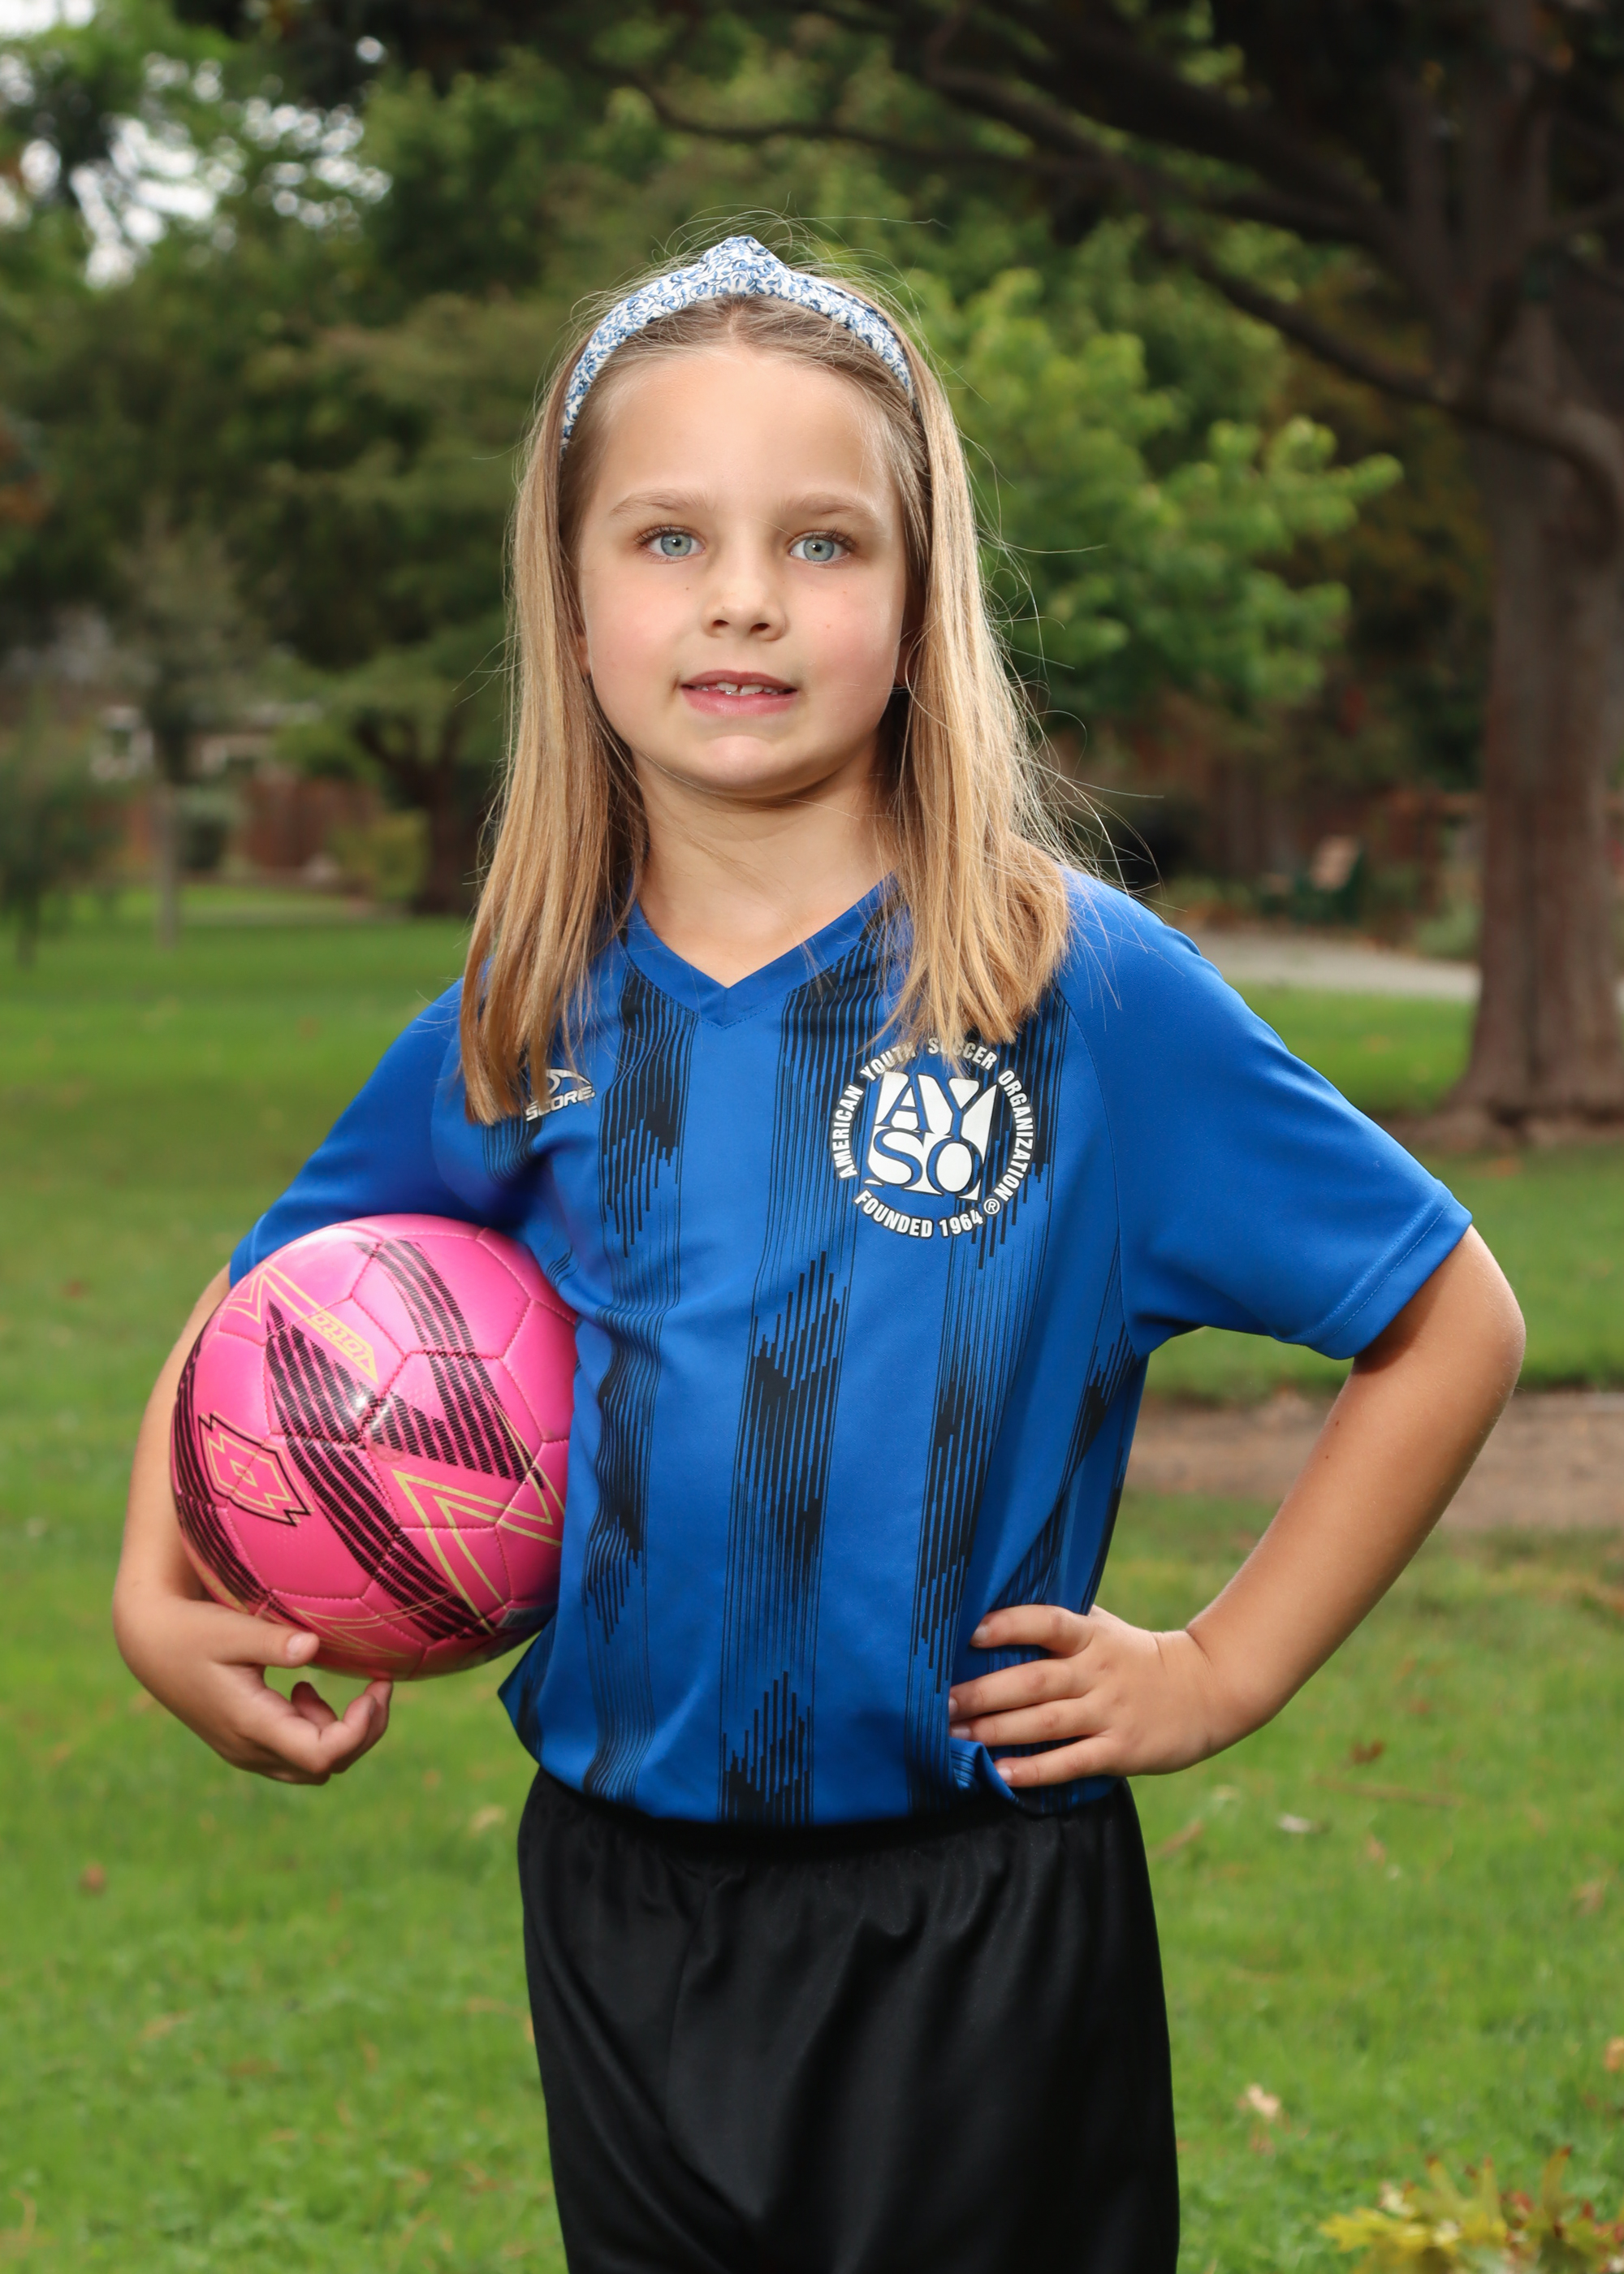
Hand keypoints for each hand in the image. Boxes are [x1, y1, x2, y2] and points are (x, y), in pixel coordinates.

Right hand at [115, 1265, 392, 1785]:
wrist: (148, 1602)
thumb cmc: (188, 1524)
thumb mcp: (195, 1454)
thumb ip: (225, 1382)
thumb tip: (243, 1278)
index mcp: (176, 1633)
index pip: (227, 1648)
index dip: (268, 1645)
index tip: (310, 1631)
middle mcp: (194, 1695)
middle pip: (267, 1740)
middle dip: (328, 1730)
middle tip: (380, 1683)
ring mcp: (221, 1729)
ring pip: (290, 1762)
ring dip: (336, 1736)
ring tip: (380, 1685)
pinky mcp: (247, 1743)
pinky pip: (298, 1756)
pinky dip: (326, 1732)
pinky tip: (357, 1678)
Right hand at [119, 1582, 392, 1785]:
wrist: (149, 1645)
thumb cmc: (191, 1630)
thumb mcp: (230, 1629)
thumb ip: (271, 1641)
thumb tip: (314, 1647)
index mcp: (251, 1723)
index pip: (323, 1755)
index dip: (361, 1730)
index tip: (376, 1688)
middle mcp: (249, 1748)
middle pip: (326, 1767)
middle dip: (363, 1732)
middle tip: (377, 1686)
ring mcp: (245, 1751)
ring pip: (312, 1767)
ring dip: (337, 1732)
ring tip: (319, 1687)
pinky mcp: (244, 1742)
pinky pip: (294, 1755)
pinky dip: (313, 1729)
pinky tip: (299, 1690)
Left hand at [946, 1604, 1228, 1787]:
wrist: (1206, 1690)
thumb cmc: (1136, 1656)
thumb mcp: (1104, 1628)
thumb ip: (1061, 1622)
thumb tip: (996, 1609)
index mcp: (1091, 1636)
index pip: (1048, 1622)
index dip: (1010, 1624)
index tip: (970, 1632)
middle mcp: (1097, 1672)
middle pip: (1035, 1680)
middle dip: (984, 1692)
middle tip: (942, 1703)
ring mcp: (1109, 1712)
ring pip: (1046, 1722)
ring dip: (997, 1731)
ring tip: (955, 1738)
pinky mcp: (1120, 1750)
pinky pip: (1071, 1761)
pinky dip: (1035, 1769)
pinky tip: (1001, 1773)